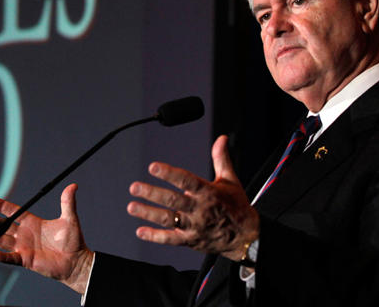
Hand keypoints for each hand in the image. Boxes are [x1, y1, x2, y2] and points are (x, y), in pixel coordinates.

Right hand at [0, 183, 93, 293]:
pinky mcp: (26, 260)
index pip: (14, 212)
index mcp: (33, 222)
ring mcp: (24, 247)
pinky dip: (2, 257)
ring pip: (2, 240)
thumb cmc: (73, 241)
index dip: (2, 206)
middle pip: (3, 225)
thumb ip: (67, 203)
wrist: (76, 262)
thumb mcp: (70, 219)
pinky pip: (10, 258)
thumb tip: (73, 186)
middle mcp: (25, 234)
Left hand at [127, 135, 258, 260]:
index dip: (169, 173)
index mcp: (208, 192)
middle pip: (173, 201)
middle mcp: (200, 210)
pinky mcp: (190, 241)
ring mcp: (194, 227)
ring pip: (169, 220)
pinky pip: (171, 240)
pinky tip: (140, 231)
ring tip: (131, 207)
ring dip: (149, 213)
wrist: (246, 237)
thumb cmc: (236, 206)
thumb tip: (221, 138)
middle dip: (152, 194)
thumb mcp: (230, 181)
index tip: (153, 167)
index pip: (187, 180)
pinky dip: (155, 237)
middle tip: (134, 187)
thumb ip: (221, 159)